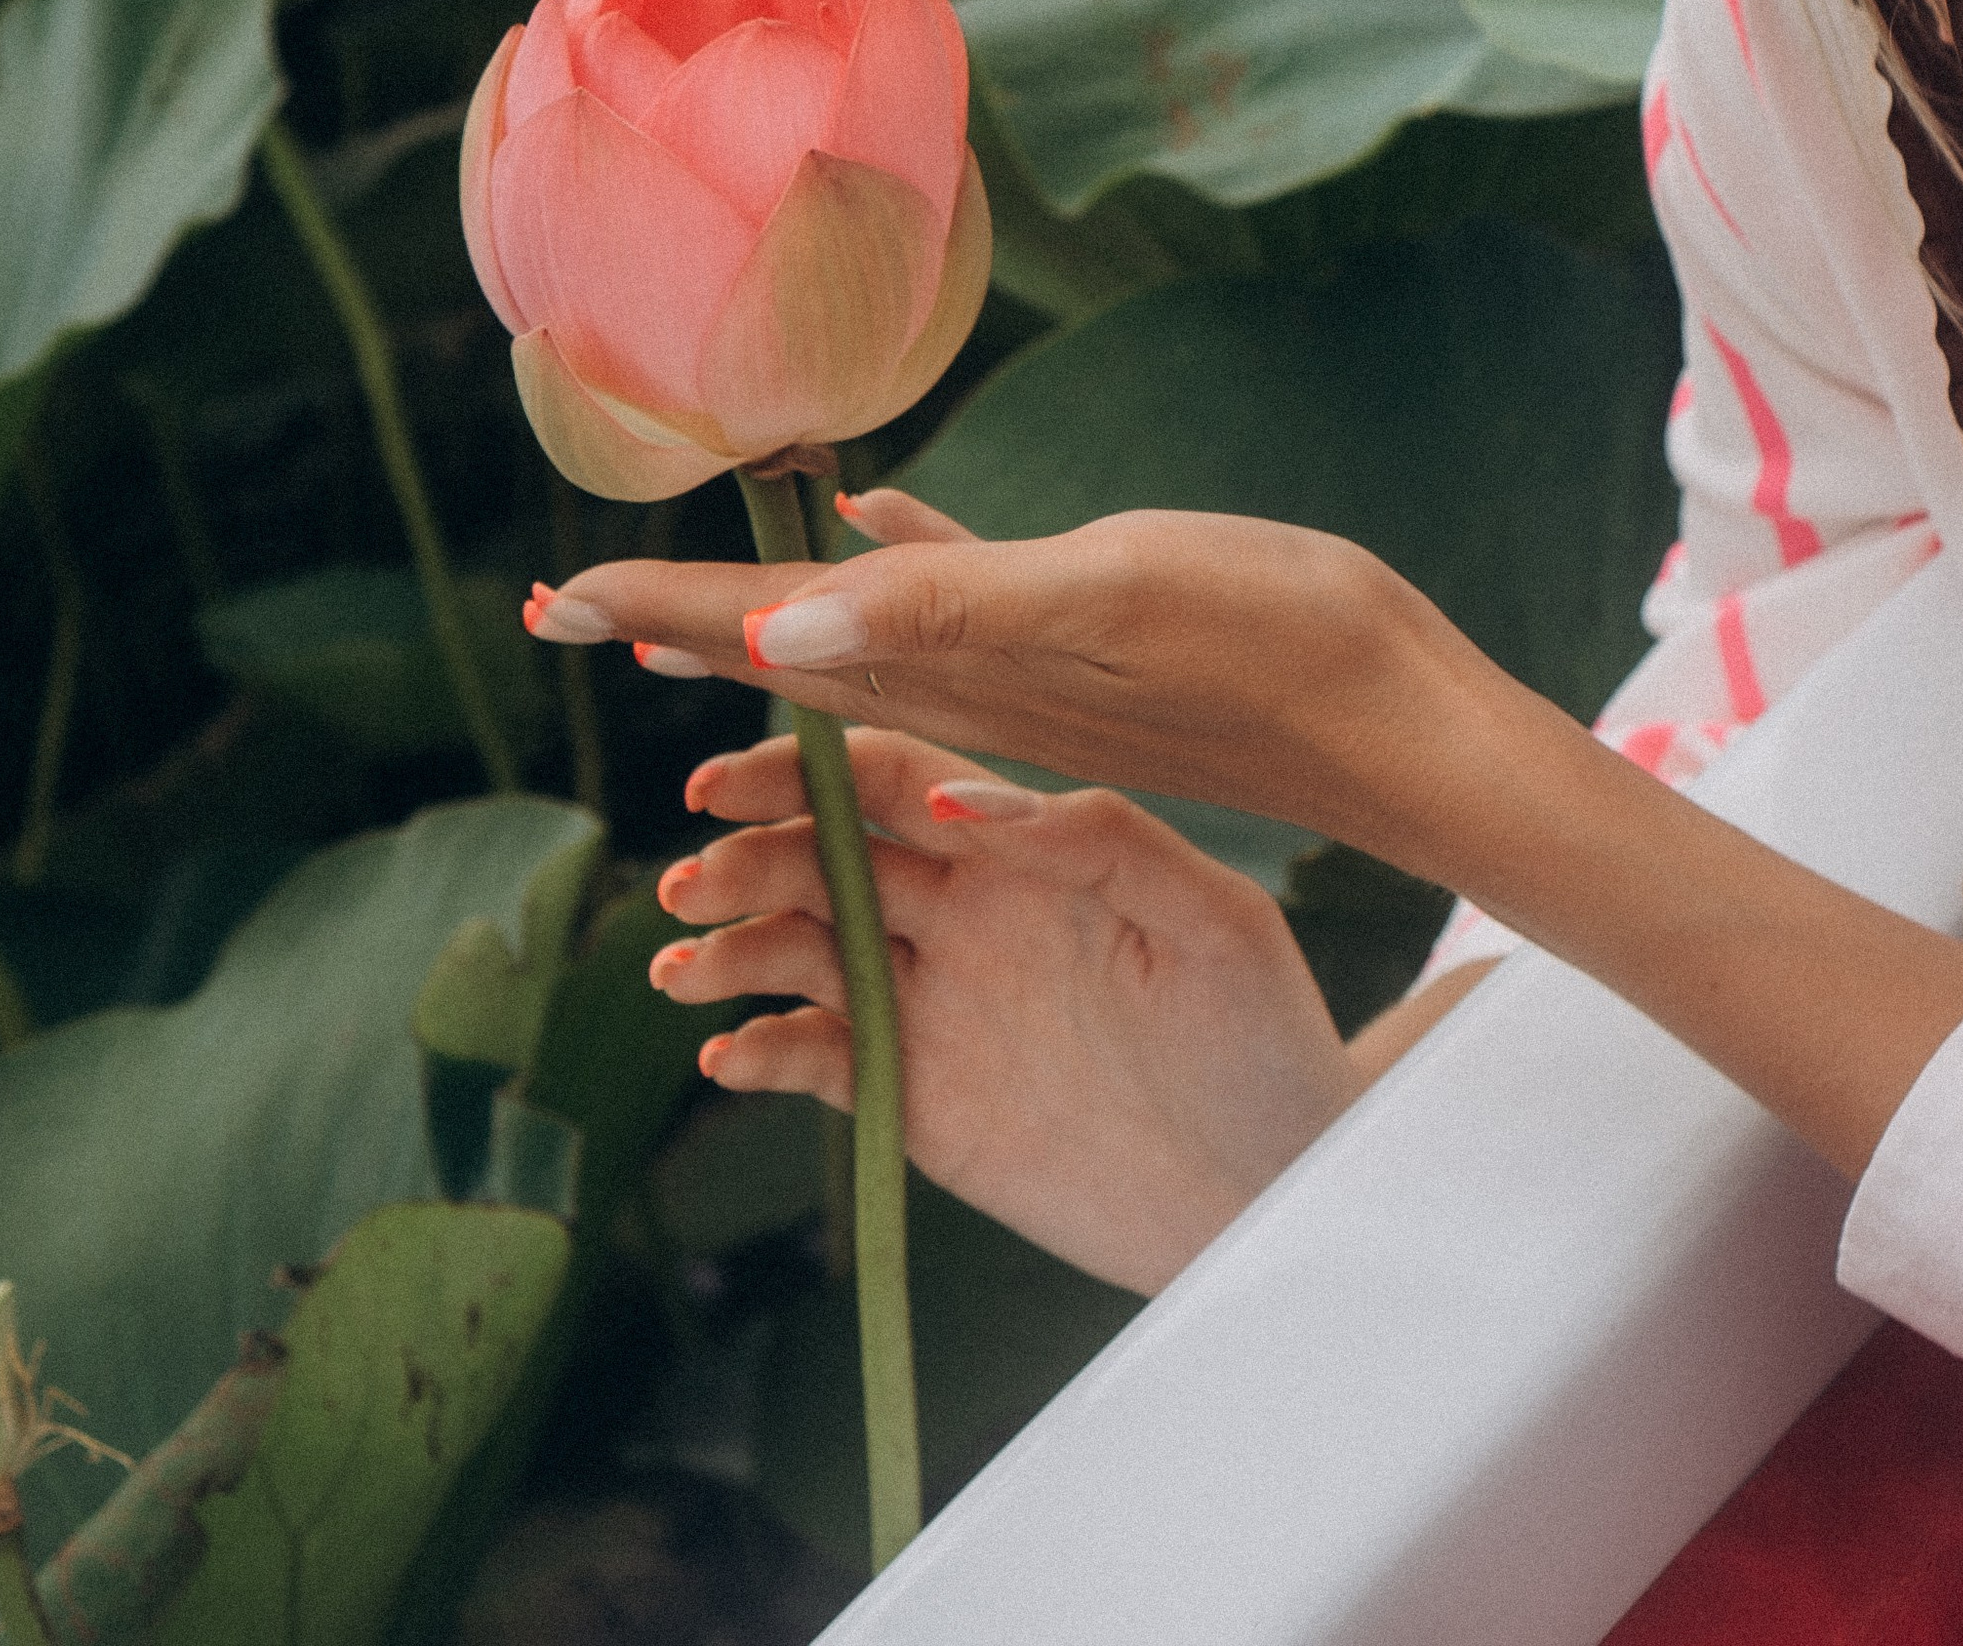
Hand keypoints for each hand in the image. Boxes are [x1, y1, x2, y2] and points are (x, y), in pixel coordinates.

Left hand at [530, 485, 1477, 857]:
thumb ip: (943, 606)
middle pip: (782, 649)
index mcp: (952, 669)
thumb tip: (779, 612)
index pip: (767, 639)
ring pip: (849, 640)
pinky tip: (869, 523)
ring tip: (675, 593)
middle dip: (674, 624)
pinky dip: (892, 569)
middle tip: (563, 609)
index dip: (658, 616)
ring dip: (755, 613)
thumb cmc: (1262, 646)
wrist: (1394, 719)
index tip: (549, 604)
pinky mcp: (1082, 655)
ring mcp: (1024, 678)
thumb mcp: (1099, 601)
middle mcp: (968, 686)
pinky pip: (948, 610)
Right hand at [651, 723, 1359, 1294]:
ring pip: (803, 952)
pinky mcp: (921, 1100)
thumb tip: (965, 801)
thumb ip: (1099, 843)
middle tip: (690, 885)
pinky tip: (733, 1055)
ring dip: (732, 951)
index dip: (805, 771)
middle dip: (746, 860)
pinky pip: (823, 1061)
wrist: (1277, 1192)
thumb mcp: (1210, 923)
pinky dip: (766, 1052)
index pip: (893, 779)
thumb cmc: (1266, 1037)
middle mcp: (965, 911)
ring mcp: (936, 1004)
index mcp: (1025, 846)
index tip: (727, 780)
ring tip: (685, 972)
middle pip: (825, 858)